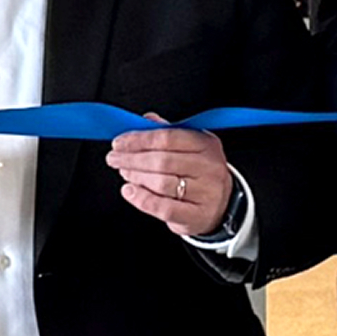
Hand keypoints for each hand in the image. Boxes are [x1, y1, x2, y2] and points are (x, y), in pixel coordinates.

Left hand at [108, 117, 234, 237]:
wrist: (221, 206)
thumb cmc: (198, 173)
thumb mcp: (189, 148)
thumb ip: (166, 133)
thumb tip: (145, 120)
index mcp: (206, 144)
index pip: (167, 137)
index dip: (139, 139)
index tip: (119, 142)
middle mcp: (210, 168)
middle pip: (162, 160)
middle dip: (132, 158)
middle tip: (114, 158)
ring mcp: (206, 193)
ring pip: (162, 183)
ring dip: (136, 176)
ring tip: (125, 172)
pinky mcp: (197, 215)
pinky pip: (164, 208)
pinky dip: (142, 199)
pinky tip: (130, 191)